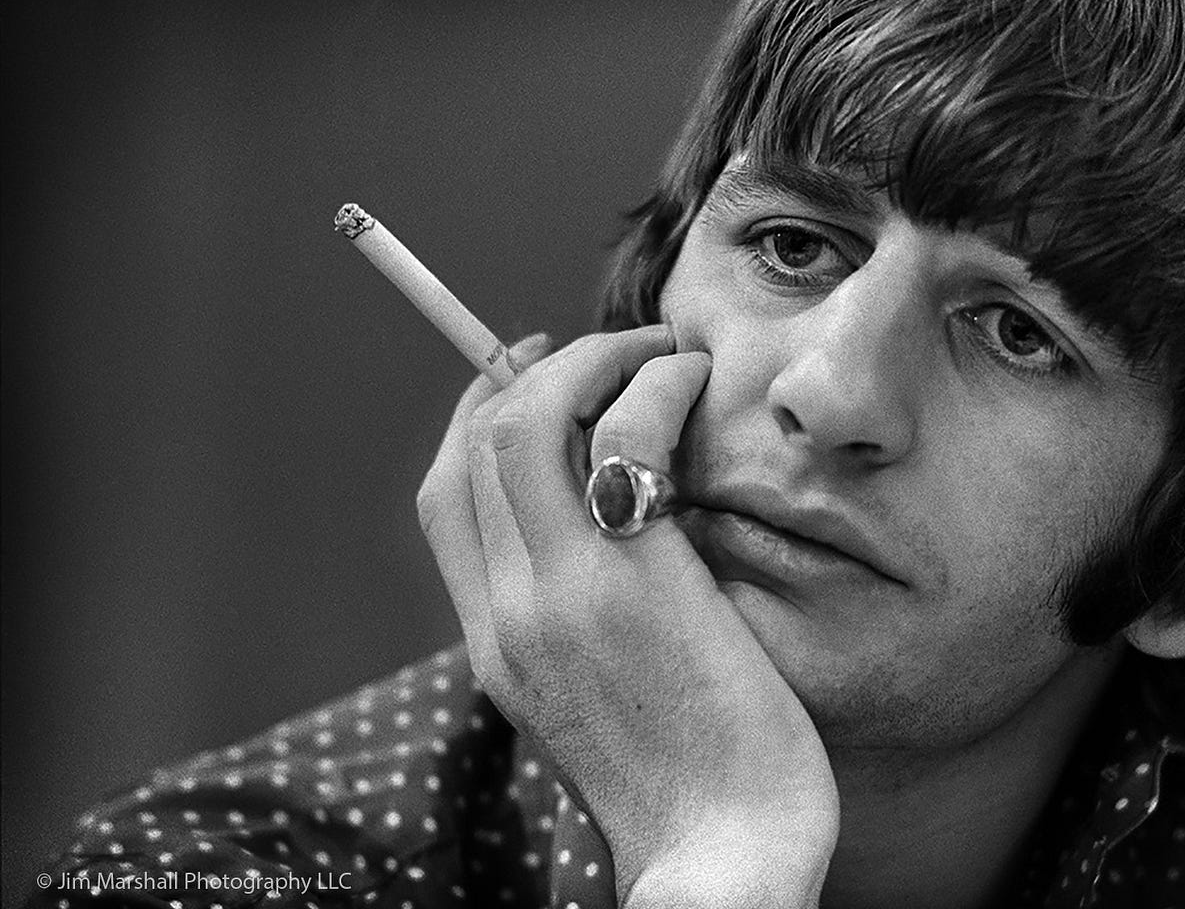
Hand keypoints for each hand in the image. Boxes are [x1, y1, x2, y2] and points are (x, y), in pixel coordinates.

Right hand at [417, 326, 837, 907]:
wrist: (719, 857)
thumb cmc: (689, 780)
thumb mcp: (600, 699)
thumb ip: (581, 616)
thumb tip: (614, 519)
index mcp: (493, 641)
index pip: (446, 494)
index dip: (481, 412)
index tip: (533, 370)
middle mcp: (506, 612)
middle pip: (477, 441)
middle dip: (542, 366)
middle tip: (614, 346)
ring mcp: (558, 594)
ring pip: (529, 420)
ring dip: (599, 360)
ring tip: (665, 357)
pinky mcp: (630, 582)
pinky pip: (619, 436)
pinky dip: (654, 386)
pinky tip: (697, 389)